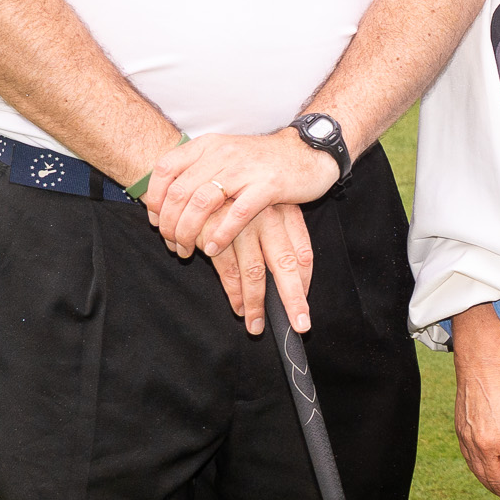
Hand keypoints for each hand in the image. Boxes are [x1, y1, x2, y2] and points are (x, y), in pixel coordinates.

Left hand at [147, 127, 337, 261]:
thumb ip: (197, 171)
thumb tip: (165, 201)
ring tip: (188, 250)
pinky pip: (237, 213)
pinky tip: (213, 248)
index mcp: (207, 145)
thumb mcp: (224, 155)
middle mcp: (222, 154)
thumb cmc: (262, 160)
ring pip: (202, 203)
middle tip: (172, 244)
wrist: (308, 151)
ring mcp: (245, 169)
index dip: (154, 199)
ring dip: (189, 231)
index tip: (155, 222)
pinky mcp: (268, 186)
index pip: (165, 169)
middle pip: (180, 192)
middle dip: (170, 224)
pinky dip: (221, 234)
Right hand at [210, 201, 313, 335]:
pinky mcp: (216, 231)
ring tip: (256, 326)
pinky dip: (232, 292)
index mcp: (285, 211)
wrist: (194, 173)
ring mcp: (242, 224)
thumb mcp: (265, 208)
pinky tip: (237, 306)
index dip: (305, 282)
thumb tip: (299, 279)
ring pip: (255, 273)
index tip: (303, 304)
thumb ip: (284, 237)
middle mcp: (268, 217)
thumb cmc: (234, 198)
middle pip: (286, 265)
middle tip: (300, 325)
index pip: (303, 252)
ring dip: (256, 303)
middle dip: (293, 299)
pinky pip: (229, 270)